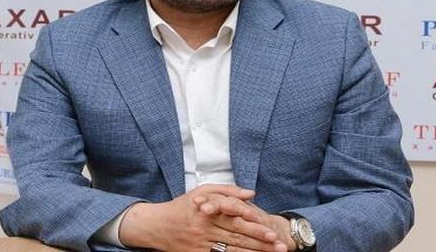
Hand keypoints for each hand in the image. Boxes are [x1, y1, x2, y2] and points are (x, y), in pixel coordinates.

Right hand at [119, 184, 280, 251]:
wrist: (156, 226)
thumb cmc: (182, 206)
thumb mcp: (202, 191)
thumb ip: (227, 191)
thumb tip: (251, 194)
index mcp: (208, 210)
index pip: (236, 219)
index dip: (254, 226)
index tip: (272, 231)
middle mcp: (206, 228)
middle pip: (238, 236)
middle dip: (260, 242)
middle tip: (280, 246)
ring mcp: (202, 244)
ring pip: (232, 250)